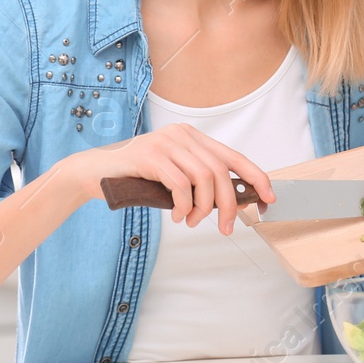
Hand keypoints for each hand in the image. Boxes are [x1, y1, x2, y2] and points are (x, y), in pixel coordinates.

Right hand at [68, 124, 276, 234]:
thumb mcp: (172, 176)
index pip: (234, 156)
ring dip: (204, 208)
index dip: (256, 177)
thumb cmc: (136, 178)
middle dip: (230, 204)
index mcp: (191, 137)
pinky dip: (184, 206)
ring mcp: (166, 142)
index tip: (269, 198)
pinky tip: (177, 216)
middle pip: (221, 171)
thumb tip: (230, 203)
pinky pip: (181, 185)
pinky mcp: (151, 156)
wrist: (94, 172)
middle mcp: (182, 134)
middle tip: (227, 228)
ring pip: (204, 178)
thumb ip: (197, 182)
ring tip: (191, 222)